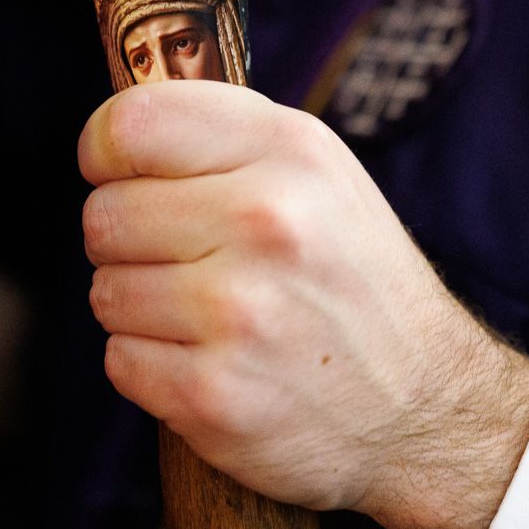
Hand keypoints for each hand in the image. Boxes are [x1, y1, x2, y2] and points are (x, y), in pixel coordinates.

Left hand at [79, 82, 528, 528]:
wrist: (425, 404)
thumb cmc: (348, 274)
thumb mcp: (314, 171)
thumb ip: (218, 135)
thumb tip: (110, 129)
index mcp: (287, 151)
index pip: (130, 124)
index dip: (106, 151)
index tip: (121, 173)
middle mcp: (265, 222)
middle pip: (103, 214)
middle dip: (129, 241)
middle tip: (189, 259)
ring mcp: (239, 313)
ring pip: (105, 291)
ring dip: (140, 308)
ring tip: (209, 315)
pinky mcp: (215, 394)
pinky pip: (119, 360)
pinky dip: (150, 366)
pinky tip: (210, 361)